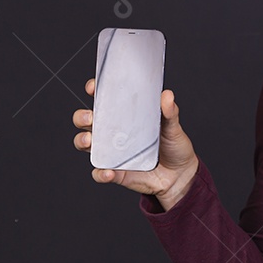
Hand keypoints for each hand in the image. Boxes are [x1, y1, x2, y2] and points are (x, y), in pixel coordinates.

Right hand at [73, 79, 198, 209]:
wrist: (180, 175)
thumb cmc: (173, 147)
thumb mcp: (173, 127)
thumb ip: (169, 112)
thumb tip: (166, 95)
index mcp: (125, 117)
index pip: (104, 100)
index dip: (95, 91)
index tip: (93, 87)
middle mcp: (114, 133)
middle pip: (87, 121)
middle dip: (81, 117)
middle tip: (90, 117)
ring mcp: (112, 153)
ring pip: (86, 144)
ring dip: (82, 141)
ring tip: (89, 140)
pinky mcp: (116, 172)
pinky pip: (100, 173)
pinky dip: (101, 173)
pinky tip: (109, 171)